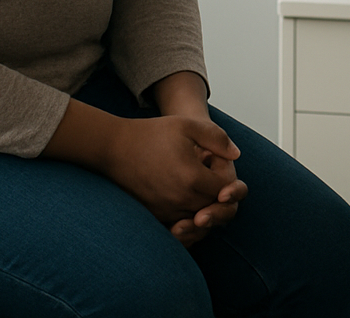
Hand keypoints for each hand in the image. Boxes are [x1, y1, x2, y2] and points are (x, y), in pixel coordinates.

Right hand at [100, 114, 245, 245]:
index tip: (212, 162)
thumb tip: (235, 155)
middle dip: (216, 191)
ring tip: (193, 180)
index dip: (225, 176)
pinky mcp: (154, 216)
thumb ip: (217, 139)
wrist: (114, 147)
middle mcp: (180, 200)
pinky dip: (186, 213)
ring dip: (202, 203)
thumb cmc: (151, 134)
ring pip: (198, 217)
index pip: (225, 190)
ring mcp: (165, 211)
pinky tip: (181, 194)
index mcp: (193, 178)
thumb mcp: (189, 126)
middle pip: (214, 206)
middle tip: (206, 171)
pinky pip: (179, 223)